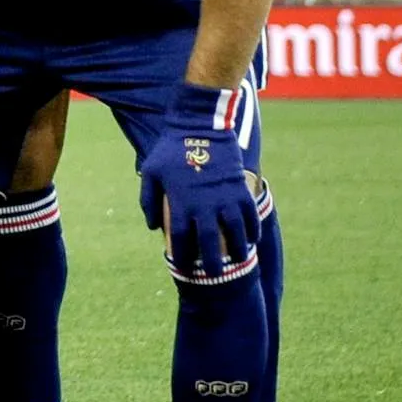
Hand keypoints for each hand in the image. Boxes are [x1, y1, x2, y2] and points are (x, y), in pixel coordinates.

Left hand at [139, 118, 258, 278]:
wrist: (199, 125)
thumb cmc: (170, 149)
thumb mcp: (150, 172)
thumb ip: (148, 201)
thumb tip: (152, 227)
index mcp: (180, 202)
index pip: (180, 238)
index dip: (182, 256)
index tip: (182, 267)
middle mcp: (204, 204)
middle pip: (210, 242)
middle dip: (212, 263)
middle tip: (214, 276)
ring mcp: (225, 197)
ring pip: (235, 232)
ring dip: (238, 250)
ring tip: (239, 261)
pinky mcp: (240, 188)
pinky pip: (250, 215)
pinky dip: (253, 230)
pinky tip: (252, 240)